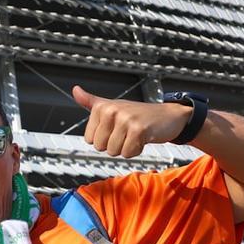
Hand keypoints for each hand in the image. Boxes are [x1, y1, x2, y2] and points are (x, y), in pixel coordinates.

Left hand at [72, 85, 192, 156]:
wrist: (168, 115)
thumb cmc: (138, 113)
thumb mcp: (112, 105)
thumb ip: (91, 101)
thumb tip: (75, 91)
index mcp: (102, 107)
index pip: (89, 139)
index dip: (104, 138)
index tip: (115, 129)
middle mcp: (112, 110)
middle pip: (100, 147)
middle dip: (114, 144)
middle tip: (126, 133)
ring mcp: (125, 119)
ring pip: (114, 151)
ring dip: (126, 147)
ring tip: (134, 135)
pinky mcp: (138, 130)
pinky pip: (128, 153)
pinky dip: (136, 150)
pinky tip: (142, 139)